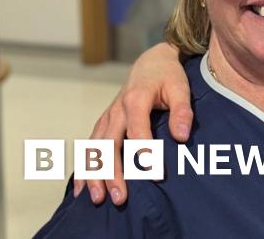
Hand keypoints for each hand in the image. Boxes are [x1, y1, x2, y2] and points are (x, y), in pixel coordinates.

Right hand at [73, 43, 192, 204]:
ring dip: (93, 175)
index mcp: (135, 100)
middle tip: (119, 198)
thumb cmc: (168, 77)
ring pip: (94, 150)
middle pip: (109, 146)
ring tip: (98, 199)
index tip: (155, 176)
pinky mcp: (104, 124)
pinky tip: (81, 190)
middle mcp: (116, 111)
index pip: (138, 131)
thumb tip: (181, 136)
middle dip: (112, 174)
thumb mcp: (180, 88)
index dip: (145, 154)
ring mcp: (107, 118)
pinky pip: (89, 148)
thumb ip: (182, 111)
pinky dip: (84, 169)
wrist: (150, 63)